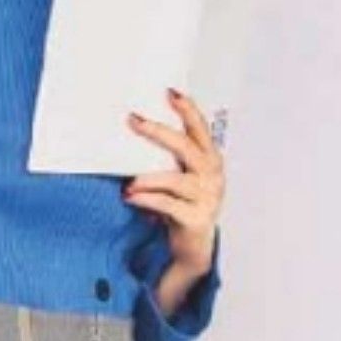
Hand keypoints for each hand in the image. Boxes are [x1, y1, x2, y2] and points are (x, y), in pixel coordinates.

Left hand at [122, 86, 225, 278]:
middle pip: (186, 147)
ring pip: (174, 180)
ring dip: (147, 179)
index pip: (200, 129)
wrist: (193, 247)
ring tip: (128, 182)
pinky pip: (167, 205)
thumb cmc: (184, 206)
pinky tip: (130, 197)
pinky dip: (146, 199)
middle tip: (133, 120)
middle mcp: (212, 176)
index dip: (187, 109)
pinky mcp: (195, 219)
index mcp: (210, 160)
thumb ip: (170, 158)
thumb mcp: (181, 178)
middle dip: (158, 132)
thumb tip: (137, 131)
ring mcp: (207, 198)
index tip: (169, 92)